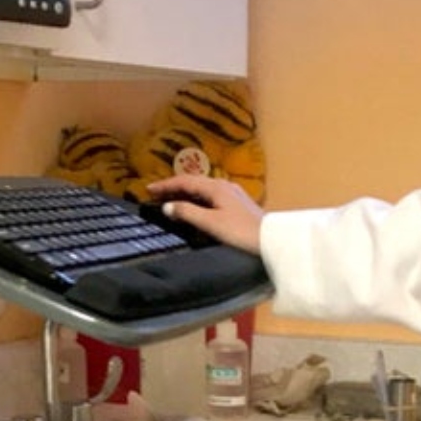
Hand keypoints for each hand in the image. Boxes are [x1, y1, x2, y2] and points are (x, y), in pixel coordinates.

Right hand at [146, 175, 263, 253]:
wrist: (271, 240)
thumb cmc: (241, 232)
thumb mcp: (211, 223)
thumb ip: (187, 213)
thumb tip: (167, 206)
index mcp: (216, 187)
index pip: (184, 181)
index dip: (165, 184)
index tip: (148, 189)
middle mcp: (224, 185)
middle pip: (193, 182)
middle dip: (173, 187)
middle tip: (156, 194)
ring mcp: (232, 194)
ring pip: (202, 189)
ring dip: (184, 193)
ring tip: (170, 200)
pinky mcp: (237, 204)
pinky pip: (210, 196)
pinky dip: (196, 199)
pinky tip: (193, 207)